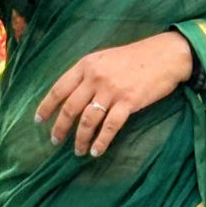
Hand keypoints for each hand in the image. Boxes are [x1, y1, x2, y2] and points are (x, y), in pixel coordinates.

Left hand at [35, 32, 194, 157]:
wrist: (166, 55)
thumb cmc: (137, 57)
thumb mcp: (106, 58)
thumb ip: (89, 74)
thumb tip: (73, 95)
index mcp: (86, 64)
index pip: (59, 88)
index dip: (47, 106)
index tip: (39, 120)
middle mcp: (95, 77)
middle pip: (70, 108)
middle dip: (60, 128)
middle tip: (55, 141)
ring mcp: (112, 90)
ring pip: (88, 120)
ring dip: (80, 139)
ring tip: (78, 151)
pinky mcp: (128, 102)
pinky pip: (109, 127)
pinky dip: (101, 142)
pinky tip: (96, 151)